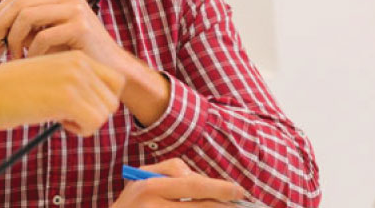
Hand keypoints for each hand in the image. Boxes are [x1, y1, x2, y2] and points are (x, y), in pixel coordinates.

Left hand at [0, 0, 120, 65]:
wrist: (110, 67)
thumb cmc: (74, 51)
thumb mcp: (47, 31)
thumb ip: (25, 24)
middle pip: (18, 3)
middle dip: (0, 25)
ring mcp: (75, 8)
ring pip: (26, 17)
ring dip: (13, 39)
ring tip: (14, 56)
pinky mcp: (80, 27)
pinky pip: (42, 37)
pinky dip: (31, 52)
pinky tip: (32, 62)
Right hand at [0, 50, 124, 136]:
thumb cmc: (13, 91)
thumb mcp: (48, 75)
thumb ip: (72, 82)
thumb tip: (99, 105)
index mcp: (77, 56)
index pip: (115, 81)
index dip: (101, 99)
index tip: (77, 105)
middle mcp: (80, 64)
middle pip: (113, 100)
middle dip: (94, 113)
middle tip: (68, 115)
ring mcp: (75, 79)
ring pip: (105, 113)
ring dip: (86, 123)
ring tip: (61, 117)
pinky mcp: (68, 98)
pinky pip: (94, 123)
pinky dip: (80, 130)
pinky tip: (59, 122)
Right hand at [112, 158, 247, 207]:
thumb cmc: (133, 201)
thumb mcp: (144, 178)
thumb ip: (173, 170)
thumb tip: (206, 180)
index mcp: (149, 186)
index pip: (194, 186)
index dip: (221, 188)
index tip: (239, 191)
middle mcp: (152, 206)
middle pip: (200, 207)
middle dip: (223, 206)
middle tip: (241, 205)